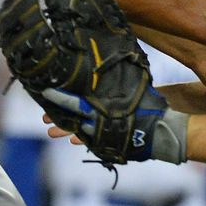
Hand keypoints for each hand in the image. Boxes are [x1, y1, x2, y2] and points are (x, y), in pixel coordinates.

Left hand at [40, 86, 160, 161]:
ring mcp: (103, 134)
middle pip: (74, 118)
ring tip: (50, 132)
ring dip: (65, 132)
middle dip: (58, 118)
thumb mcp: (138, 87)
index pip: (76, 101)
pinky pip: (92, 142)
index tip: (46, 93)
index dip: (60, 97)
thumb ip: (123, 79)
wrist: (161, 132)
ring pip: (80, 132)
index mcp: (103, 105)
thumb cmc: (150, 106)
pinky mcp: (110, 144)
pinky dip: (82, 140)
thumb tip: (117, 60)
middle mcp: (99, 120)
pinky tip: (73, 141)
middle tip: (44, 119)